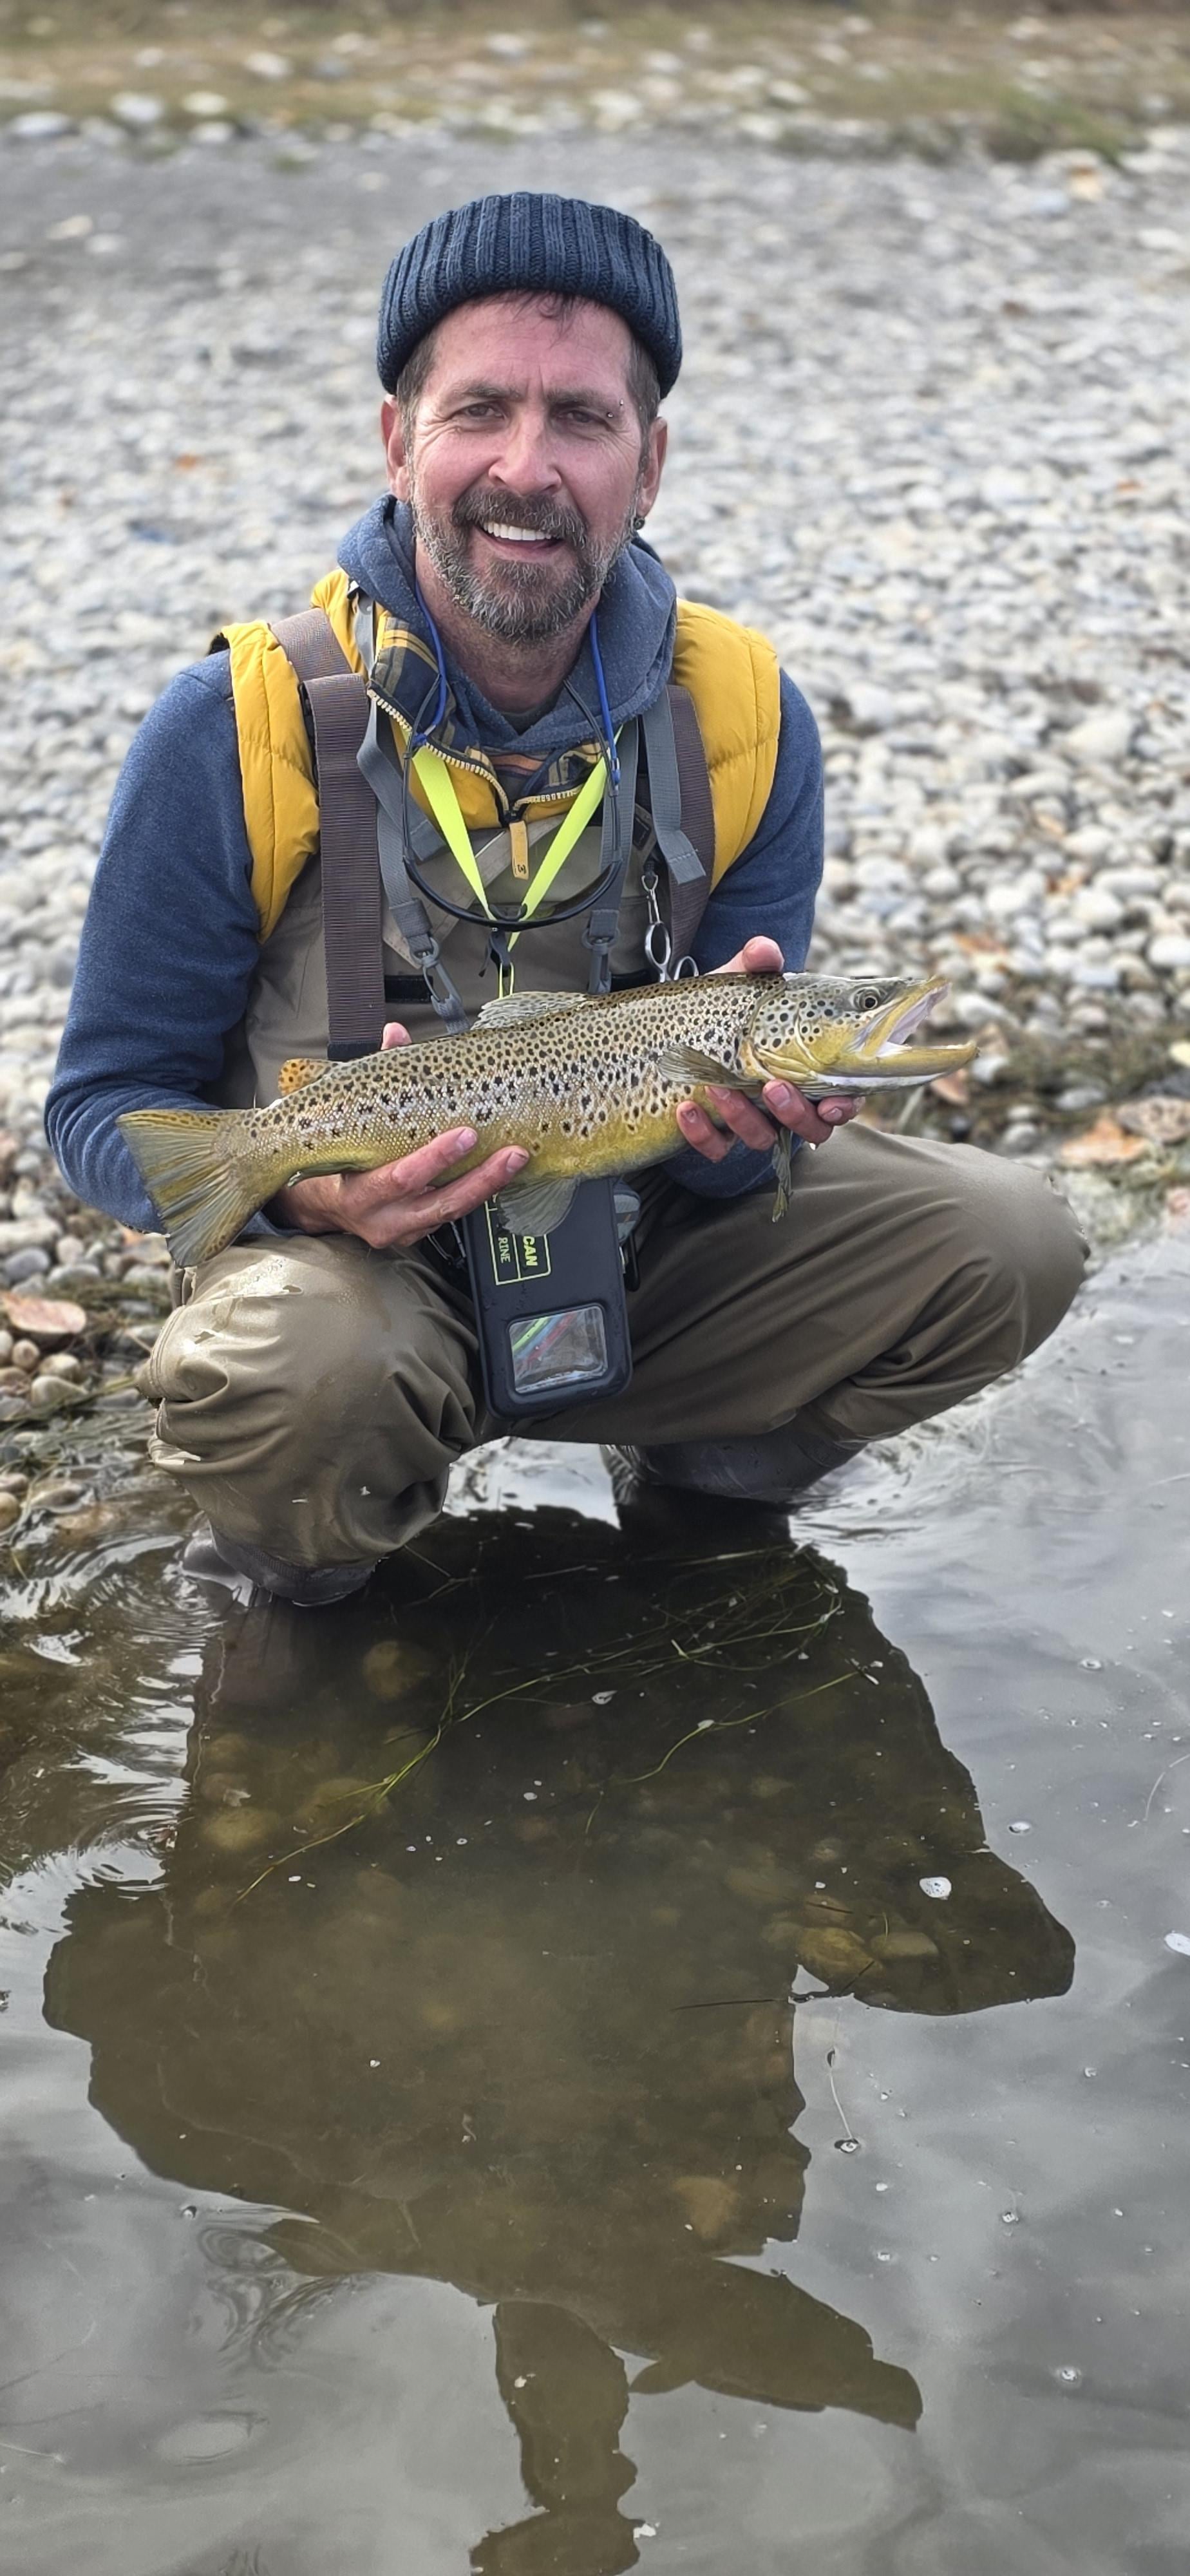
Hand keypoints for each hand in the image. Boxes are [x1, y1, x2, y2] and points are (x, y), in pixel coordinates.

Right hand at [271, 1022, 528, 1247]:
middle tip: (511, 1153)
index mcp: (357, 1192)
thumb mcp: (348, 1122)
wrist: (321, 1203)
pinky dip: (477, 1194)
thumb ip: (373, 1077)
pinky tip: (500, 1173)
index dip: (434, 1159)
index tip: (464, 1134)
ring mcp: (402, 1231)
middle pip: (438, 1204)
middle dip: (478, 1178)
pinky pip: (452, 1216)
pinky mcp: (418, 1235)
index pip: (400, 1178)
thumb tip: (395, 1033)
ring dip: (488, 1187)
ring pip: (452, 1213)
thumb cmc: (337, 1158)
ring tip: (517, 1159)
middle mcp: (381, 1219)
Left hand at [675, 937, 860, 1160]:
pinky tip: (684, 1110)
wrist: (678, 1030)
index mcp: (809, 1068)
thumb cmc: (728, 1008)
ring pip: (763, 1138)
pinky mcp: (717, 1135)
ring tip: (718, 1087)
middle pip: (811, 1127)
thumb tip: (765, 951)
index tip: (833, 1104)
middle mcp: (787, 1101)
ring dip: (743, 1118)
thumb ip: (756, 964)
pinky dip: (702, 1135)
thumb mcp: (740, 984)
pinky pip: (717, 1149)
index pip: (843, 1097)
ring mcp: (753, 1121)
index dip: (845, 1107)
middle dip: (795, 1113)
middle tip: (773, 1086)